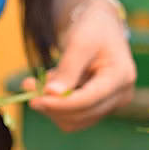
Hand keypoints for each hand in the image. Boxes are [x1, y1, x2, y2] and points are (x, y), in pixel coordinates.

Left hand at [23, 0, 135, 131]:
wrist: (100, 28)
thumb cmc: (93, 29)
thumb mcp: (80, 42)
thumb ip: (67, 69)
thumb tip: (51, 94)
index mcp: (121, 76)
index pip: (88, 100)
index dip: (60, 104)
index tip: (34, 100)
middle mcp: (120, 95)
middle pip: (81, 114)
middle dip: (51, 105)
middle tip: (27, 86)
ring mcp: (110, 104)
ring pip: (73, 121)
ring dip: (50, 107)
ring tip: (37, 83)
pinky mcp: (97, 108)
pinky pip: (71, 118)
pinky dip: (55, 107)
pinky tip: (50, 88)